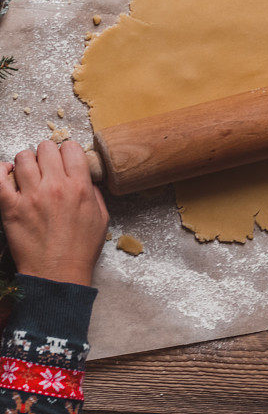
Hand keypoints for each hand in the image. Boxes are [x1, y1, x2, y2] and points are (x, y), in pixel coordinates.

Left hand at [0, 141, 108, 285]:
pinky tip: (7, 175)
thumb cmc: (81, 250)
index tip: (65, 160)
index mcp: (79, 187)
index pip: (70, 147)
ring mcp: (31, 196)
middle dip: (47, 154)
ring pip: (23, 157)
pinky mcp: (11, 208)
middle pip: (46, 148)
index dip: (68, 151)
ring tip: (28, 173)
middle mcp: (55, 186)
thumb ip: (95, 193)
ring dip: (26, 162)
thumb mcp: (102, 218)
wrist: (58, 275)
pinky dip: (2, 172)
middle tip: (46, 167)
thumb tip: (86, 179)